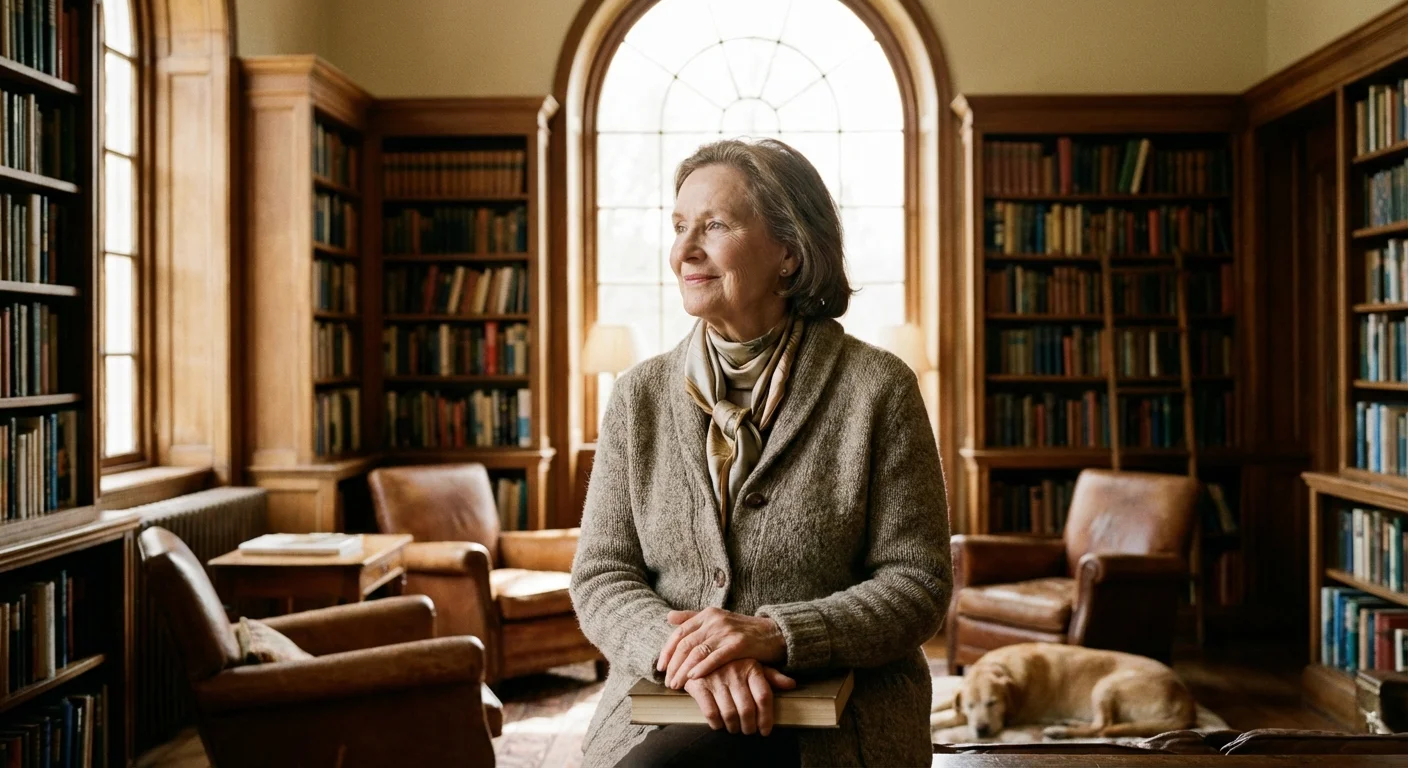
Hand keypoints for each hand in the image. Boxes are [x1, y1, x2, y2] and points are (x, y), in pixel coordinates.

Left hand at [656, 607, 786, 688]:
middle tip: (667, 681)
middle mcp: (715, 620)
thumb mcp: (717, 620)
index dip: (667, 650)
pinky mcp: (739, 644)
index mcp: (707, 614)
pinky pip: (715, 657)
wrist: (773, 633)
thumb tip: (668, 617)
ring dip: (684, 670)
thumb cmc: (743, 631)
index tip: (660, 667)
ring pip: (697, 652)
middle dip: (674, 664)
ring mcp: (726, 631)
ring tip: (677, 684)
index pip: (680, 632)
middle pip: (686, 643)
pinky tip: (694, 678)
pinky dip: (702, 668)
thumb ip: (693, 618)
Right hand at [682, 658, 795, 734]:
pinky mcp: (698, 685)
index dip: (766, 718)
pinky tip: (719, 724)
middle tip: (748, 731)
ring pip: (730, 714)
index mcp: (751, 667)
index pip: (764, 697)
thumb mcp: (753, 664)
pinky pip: (710, 713)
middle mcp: (734, 672)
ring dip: (733, 727)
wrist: (698, 651)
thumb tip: (792, 684)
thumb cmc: (731, 662)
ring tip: (734, 728)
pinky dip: (717, 724)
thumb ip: (771, 676)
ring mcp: (716, 678)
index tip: (765, 730)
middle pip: (747, 710)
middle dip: (749, 727)